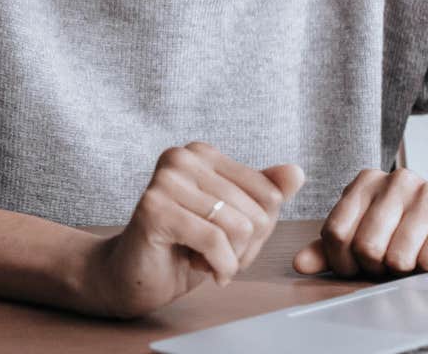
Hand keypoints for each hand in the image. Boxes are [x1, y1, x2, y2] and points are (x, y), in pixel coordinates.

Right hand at [82, 143, 303, 317]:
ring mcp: (165, 181)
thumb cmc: (183, 246)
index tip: (233, 241)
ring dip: (232, 259)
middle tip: (219, 256)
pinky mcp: (155, 209)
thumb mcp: (231, 219)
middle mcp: (181, 157)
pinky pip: (215, 242)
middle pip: (257, 212)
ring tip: (208, 261)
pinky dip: (219, 267)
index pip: (269, 193)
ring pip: (239, 227)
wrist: (131, 274)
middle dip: (247, 248)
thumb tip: (296, 171)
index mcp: (201, 153)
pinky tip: (201, 268)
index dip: (261, 230)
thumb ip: (262, 194)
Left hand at [294, 168, 427, 276]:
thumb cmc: (406, 232)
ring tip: (411, 260)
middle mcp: (396, 180)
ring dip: (403, 270)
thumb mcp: (364, 235)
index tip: (355, 267)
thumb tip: (299, 264)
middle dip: (374, 268)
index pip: (335, 231)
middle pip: (365, 245)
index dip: (342, 261)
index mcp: (366, 181)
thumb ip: (329, 249)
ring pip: (398, 255)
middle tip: (387, 265)